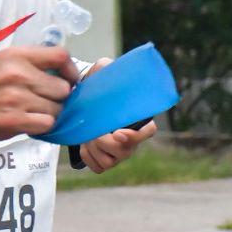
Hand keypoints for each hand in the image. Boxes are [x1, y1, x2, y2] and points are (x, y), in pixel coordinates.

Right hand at [0, 45, 78, 141]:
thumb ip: (28, 63)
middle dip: (58, 98)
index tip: (68, 80)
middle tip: (45, 102)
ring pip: (57, 109)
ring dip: (49, 114)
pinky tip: (29, 123)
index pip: (60, 56)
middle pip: (63, 88)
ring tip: (33, 113)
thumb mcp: (0, 62)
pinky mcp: (14, 121)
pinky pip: (47, 124)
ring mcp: (17, 98)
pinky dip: (42, 126)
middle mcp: (19, 74)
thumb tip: (59, 74)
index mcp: (16, 56)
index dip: (70, 71)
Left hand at [75, 57, 156, 172]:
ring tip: (87, 134)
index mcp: (137, 121)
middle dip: (103, 141)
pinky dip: (88, 156)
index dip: (137, 135)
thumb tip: (105, 64)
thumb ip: (105, 69)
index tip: (119, 132)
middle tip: (93, 131)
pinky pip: (98, 167)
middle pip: (124, 150)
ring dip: (93, 148)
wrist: (83, 108)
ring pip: (109, 160)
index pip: (149, 131)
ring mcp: (120, 154)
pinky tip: (85, 144)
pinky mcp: (106, 163)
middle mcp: (131, 140)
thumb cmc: (98, 93)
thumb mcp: (101, 77)